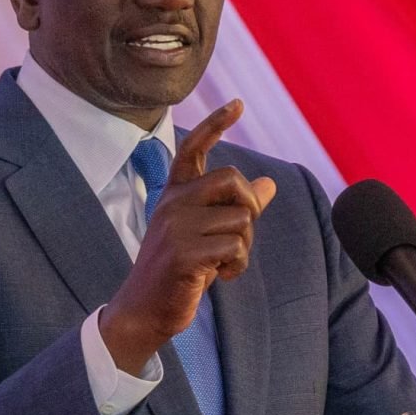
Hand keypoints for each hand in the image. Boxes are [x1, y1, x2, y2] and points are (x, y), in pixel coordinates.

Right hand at [98, 100, 277, 372]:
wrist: (145, 311)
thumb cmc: (179, 271)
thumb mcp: (205, 233)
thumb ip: (234, 207)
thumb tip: (270, 182)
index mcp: (175, 194)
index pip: (193, 148)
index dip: (215, 124)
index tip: (237, 103)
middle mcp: (173, 203)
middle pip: (233, 181)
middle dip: (251, 207)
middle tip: (241, 235)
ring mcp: (176, 227)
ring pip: (241, 219)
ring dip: (244, 247)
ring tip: (224, 263)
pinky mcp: (183, 253)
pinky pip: (235, 246)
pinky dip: (237, 265)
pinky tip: (220, 276)